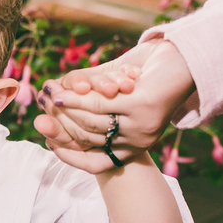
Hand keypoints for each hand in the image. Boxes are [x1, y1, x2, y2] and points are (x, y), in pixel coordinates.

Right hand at [34, 41, 195, 172]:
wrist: (182, 59)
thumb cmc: (146, 77)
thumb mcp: (115, 97)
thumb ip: (90, 106)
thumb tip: (54, 112)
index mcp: (135, 147)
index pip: (95, 163)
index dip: (68, 155)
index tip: (48, 143)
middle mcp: (140, 142)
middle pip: (87, 140)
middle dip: (59, 126)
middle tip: (41, 115)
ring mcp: (142, 126)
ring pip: (90, 121)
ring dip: (66, 107)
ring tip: (49, 97)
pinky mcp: (141, 106)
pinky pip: (98, 104)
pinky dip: (76, 96)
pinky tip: (62, 91)